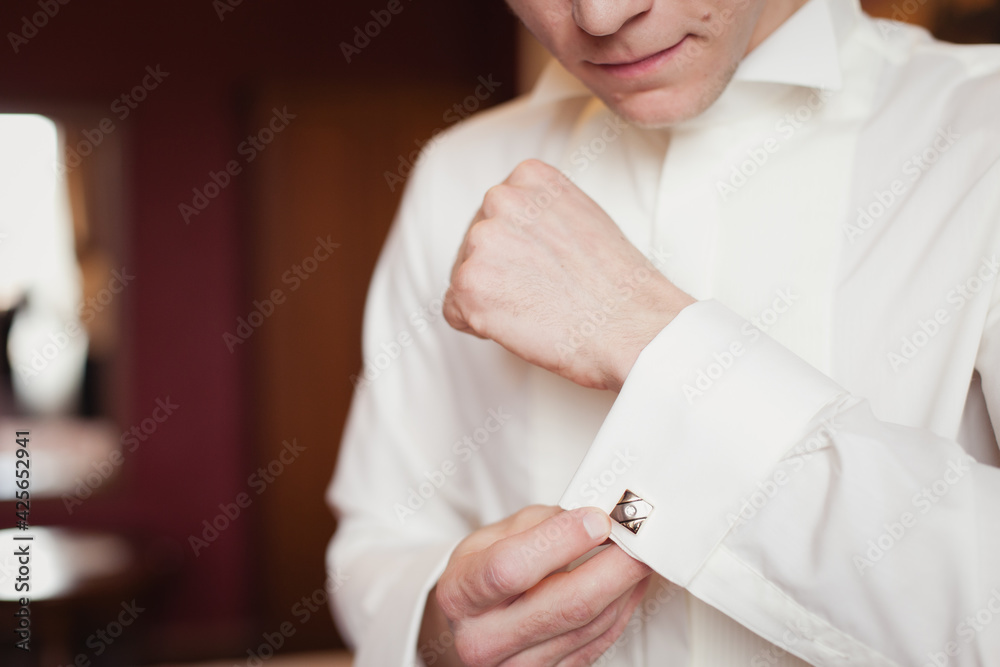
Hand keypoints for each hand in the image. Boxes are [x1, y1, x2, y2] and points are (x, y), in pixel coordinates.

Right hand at [418, 505, 651, 666]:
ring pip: (589, 625)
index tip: (597, 519)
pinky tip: (629, 583)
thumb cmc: (480, 575)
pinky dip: (621, 609)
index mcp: (460, 594)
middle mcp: (484, 640)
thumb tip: (594, 515)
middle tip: (640, 538)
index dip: (560, 541)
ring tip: (638, 554)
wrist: (469, 627)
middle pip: (565, 605)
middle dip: (614, 566)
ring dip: (624, 586)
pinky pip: (598, 643)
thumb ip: (540, 526)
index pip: (511, 568)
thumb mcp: (491, 539)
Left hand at [443, 159, 694, 390]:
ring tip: (537, 308)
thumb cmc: (618, 284)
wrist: (632, 326)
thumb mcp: (581, 218)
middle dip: (499, 273)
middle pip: (475, 245)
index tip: (546, 269)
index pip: (496, 216)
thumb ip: (540, 212)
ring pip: (465, 278)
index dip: (517, 252)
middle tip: (544, 294)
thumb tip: (514, 232)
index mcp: (529, 177)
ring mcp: (481, 240)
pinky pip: (454, 311)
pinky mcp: (468, 283)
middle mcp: (500, 198)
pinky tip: (521, 325)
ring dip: (491, 299)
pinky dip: (480, 326)